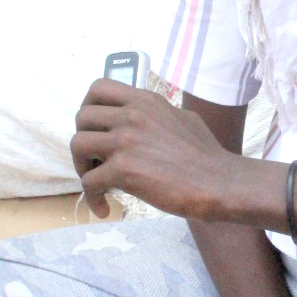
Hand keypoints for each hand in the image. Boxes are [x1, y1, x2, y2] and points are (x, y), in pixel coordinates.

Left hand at [71, 79, 236, 220]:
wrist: (218, 182)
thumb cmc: (207, 155)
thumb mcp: (182, 118)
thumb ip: (156, 115)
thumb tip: (143, 120)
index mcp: (145, 100)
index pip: (98, 88)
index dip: (88, 107)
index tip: (95, 127)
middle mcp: (132, 115)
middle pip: (82, 117)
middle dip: (83, 140)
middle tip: (95, 160)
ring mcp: (126, 141)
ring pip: (78, 146)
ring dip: (82, 167)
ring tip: (97, 183)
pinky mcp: (124, 169)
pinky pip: (89, 182)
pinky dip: (92, 198)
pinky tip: (104, 208)